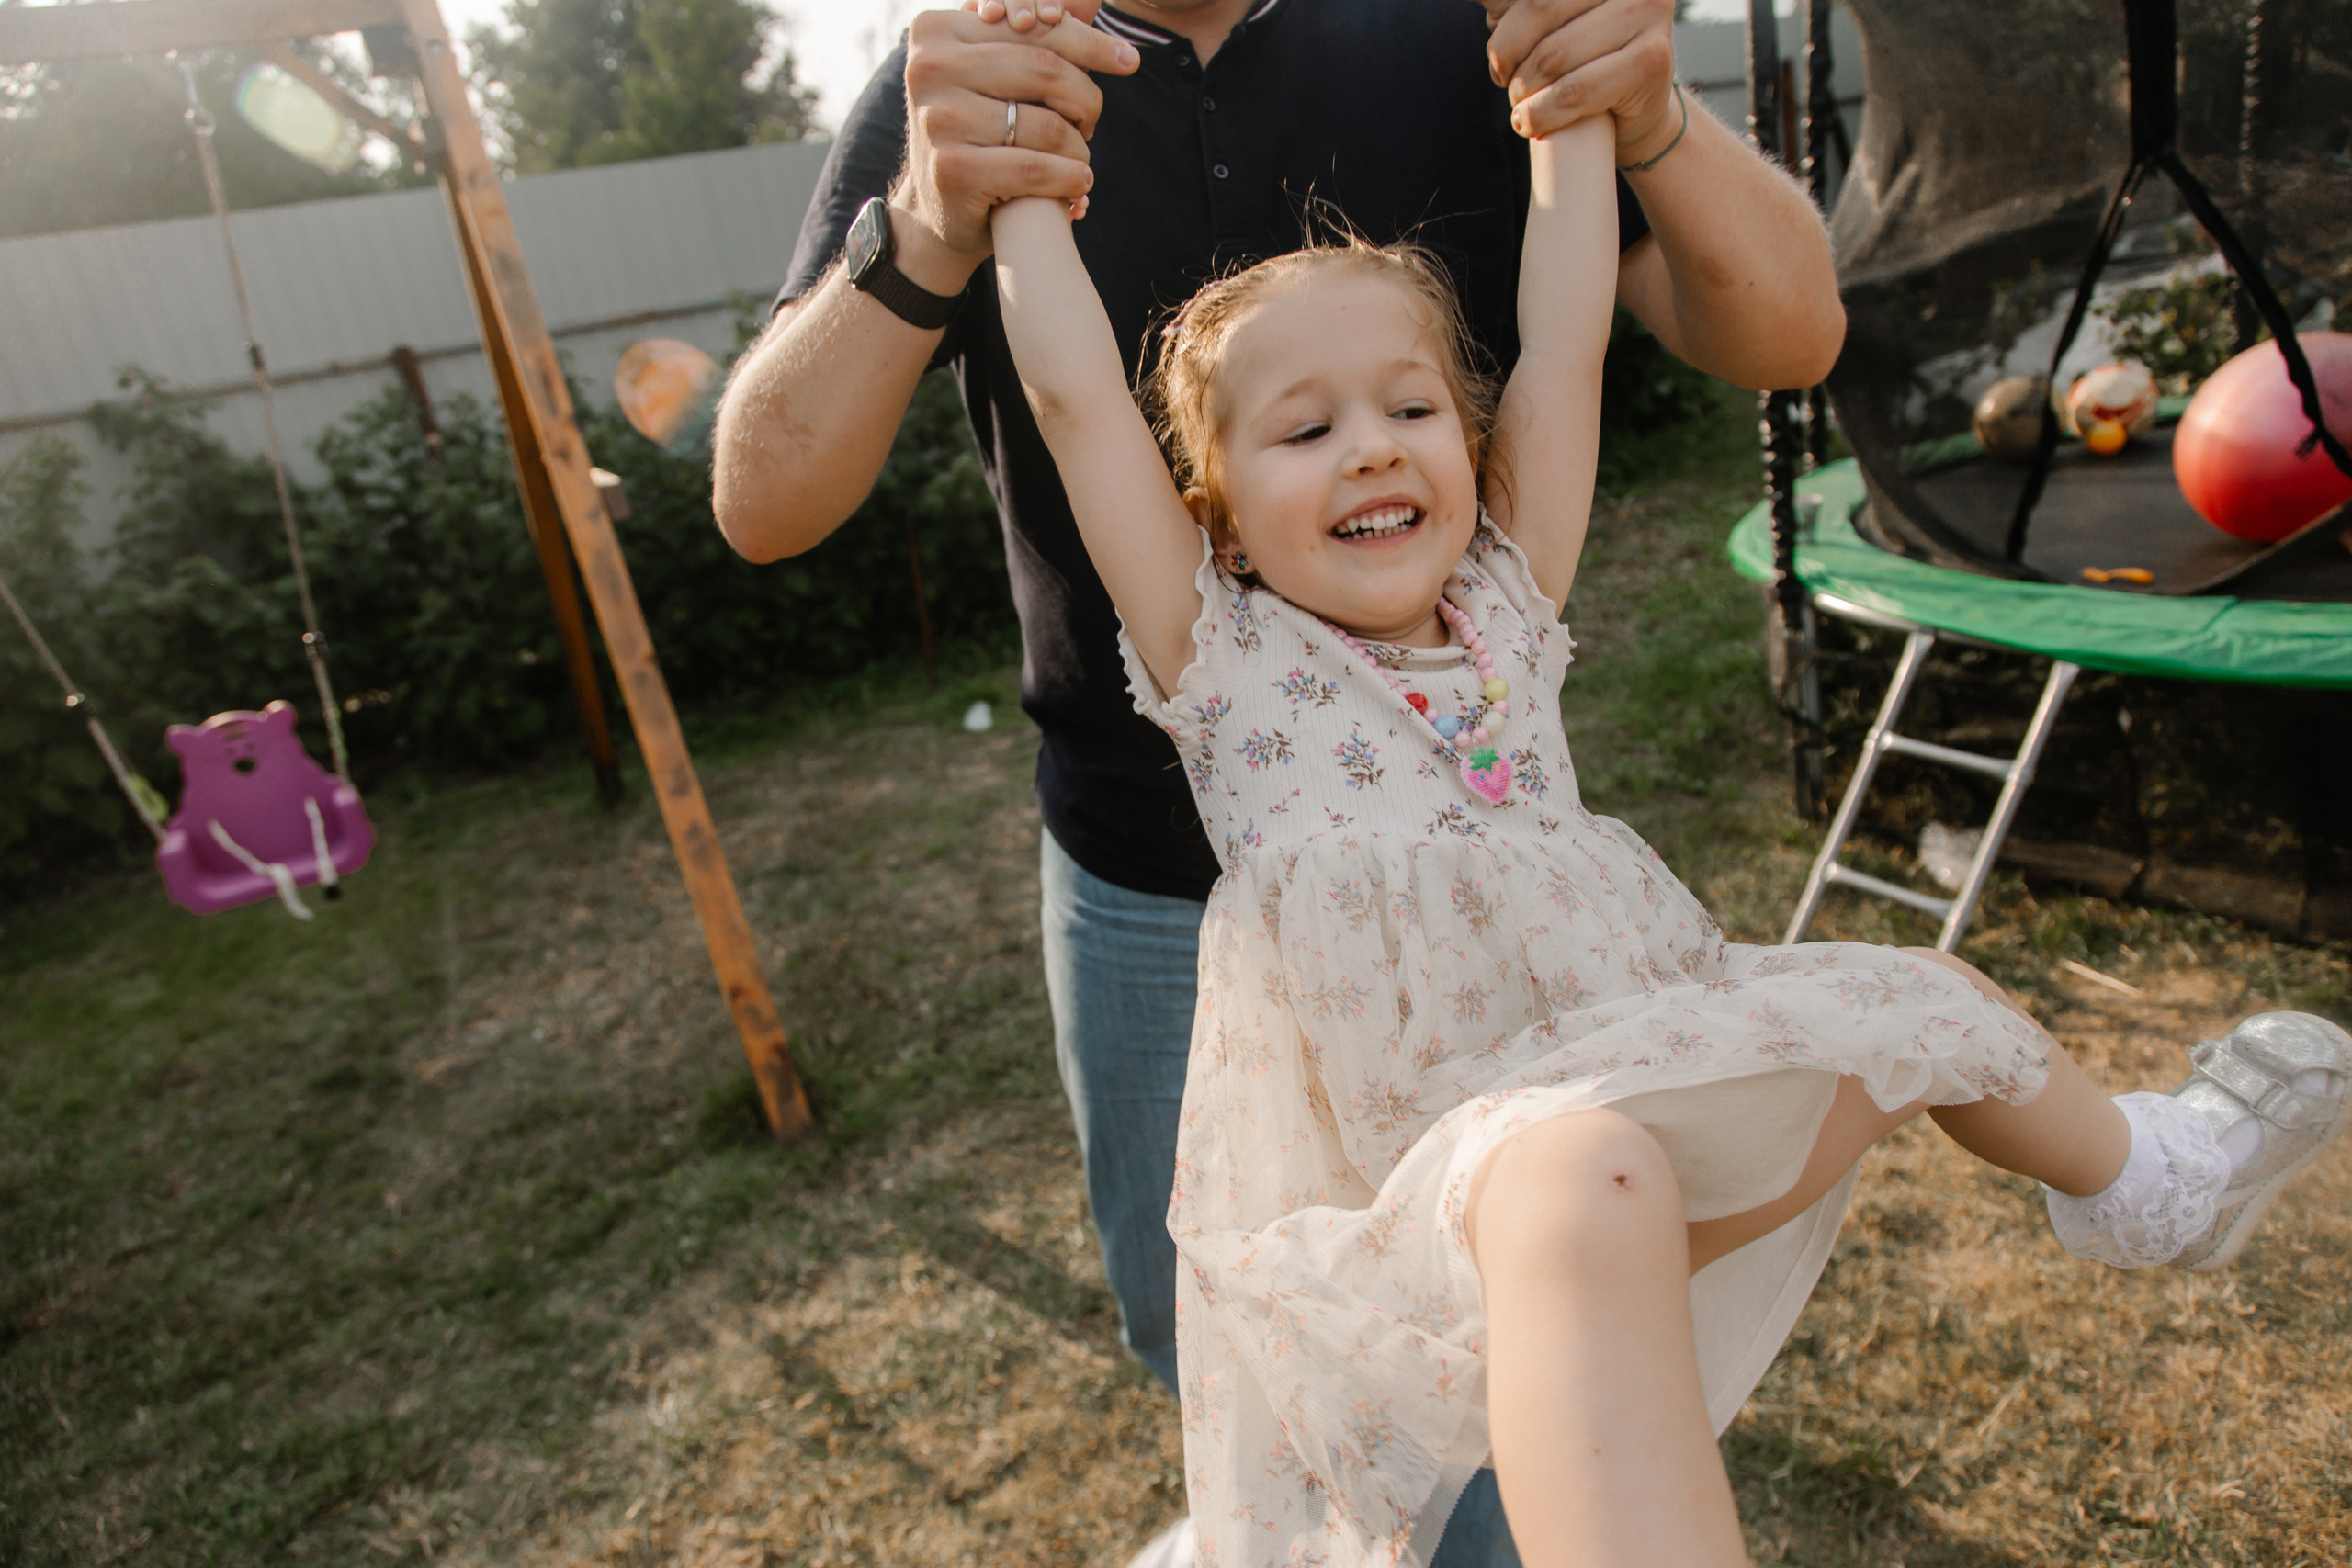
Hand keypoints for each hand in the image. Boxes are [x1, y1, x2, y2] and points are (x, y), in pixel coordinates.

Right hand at [896, 4, 1138, 271]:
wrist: (936, 207)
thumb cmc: (977, 131)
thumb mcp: (993, 75)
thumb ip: (1030, 39)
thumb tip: (1099, 12)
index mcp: (938, 30)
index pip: (1033, 27)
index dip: (1089, 43)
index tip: (1130, 60)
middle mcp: (929, 67)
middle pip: (1045, 69)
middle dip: (1086, 100)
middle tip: (1091, 124)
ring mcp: (937, 119)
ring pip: (1047, 124)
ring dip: (1079, 148)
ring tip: (1080, 159)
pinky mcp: (951, 169)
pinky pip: (1035, 168)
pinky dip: (1069, 179)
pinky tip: (1079, 185)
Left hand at [1474, 0, 1677, 159]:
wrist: (1638, 112)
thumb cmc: (1585, 61)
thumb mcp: (1550, 23)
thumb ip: (1523, 7)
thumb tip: (1483, 1)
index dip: (1506, 25)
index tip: (1498, 55)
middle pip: (1538, 9)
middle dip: (1507, 52)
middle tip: (1506, 78)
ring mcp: (1646, 13)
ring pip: (1552, 56)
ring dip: (1523, 89)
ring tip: (1523, 103)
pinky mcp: (1649, 61)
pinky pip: (1573, 91)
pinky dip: (1541, 113)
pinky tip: (1531, 120)